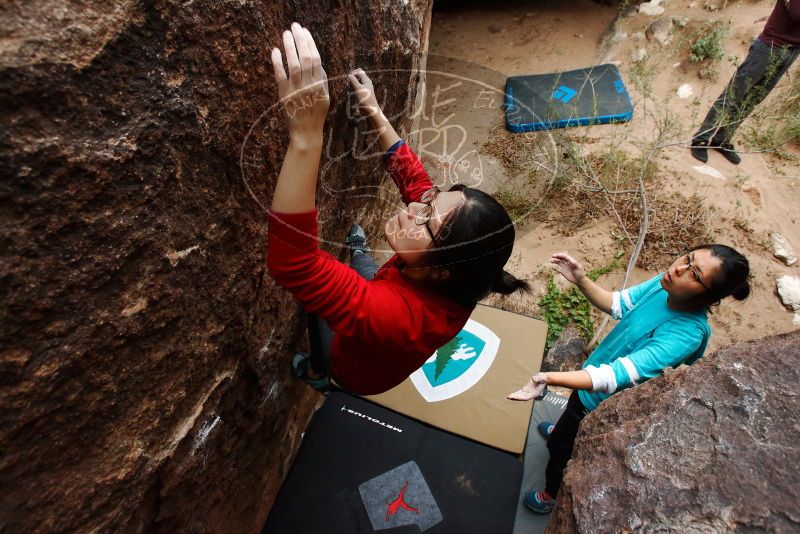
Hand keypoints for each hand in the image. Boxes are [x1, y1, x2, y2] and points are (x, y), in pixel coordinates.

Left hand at [271, 23, 329, 144]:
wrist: (306, 131)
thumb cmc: (316, 113)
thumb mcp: (325, 95)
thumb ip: (321, 78)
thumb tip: (317, 61)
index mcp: (319, 84)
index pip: (315, 58)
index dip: (310, 43)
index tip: (305, 31)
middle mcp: (309, 85)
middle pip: (305, 57)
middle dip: (300, 40)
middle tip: (294, 26)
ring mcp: (296, 89)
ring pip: (293, 64)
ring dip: (289, 47)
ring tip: (286, 33)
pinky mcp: (284, 94)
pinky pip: (280, 75)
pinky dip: (277, 62)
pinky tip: (275, 50)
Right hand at [347, 68, 380, 117]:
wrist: (370, 110)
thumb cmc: (365, 99)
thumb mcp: (358, 88)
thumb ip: (354, 81)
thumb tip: (349, 75)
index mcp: (367, 80)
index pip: (359, 71)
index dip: (353, 72)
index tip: (348, 78)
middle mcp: (367, 83)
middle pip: (359, 75)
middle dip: (353, 77)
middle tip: (349, 83)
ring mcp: (365, 88)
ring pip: (358, 81)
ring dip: (353, 82)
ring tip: (350, 87)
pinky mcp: (364, 93)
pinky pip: (358, 87)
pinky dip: (354, 87)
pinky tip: (352, 92)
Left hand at [507, 372, 547, 400]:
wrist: (544, 378)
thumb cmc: (543, 378)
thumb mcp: (542, 377)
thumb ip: (538, 378)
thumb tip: (534, 379)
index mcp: (535, 393)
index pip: (527, 397)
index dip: (521, 398)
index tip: (515, 397)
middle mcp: (531, 394)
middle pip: (522, 397)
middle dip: (516, 398)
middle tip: (509, 397)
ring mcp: (528, 392)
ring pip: (521, 396)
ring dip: (515, 397)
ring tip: (508, 397)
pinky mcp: (526, 389)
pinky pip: (520, 393)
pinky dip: (516, 394)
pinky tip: (511, 395)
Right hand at [550, 252, 584, 284]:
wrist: (579, 280)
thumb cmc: (580, 273)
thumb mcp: (579, 267)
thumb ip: (575, 263)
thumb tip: (570, 260)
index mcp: (571, 261)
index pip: (564, 256)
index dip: (560, 255)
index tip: (556, 255)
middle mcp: (567, 263)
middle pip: (560, 258)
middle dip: (556, 257)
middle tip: (552, 257)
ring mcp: (564, 267)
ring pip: (558, 262)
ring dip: (554, 261)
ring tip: (550, 261)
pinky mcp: (562, 272)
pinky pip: (557, 269)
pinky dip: (554, 267)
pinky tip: (552, 267)